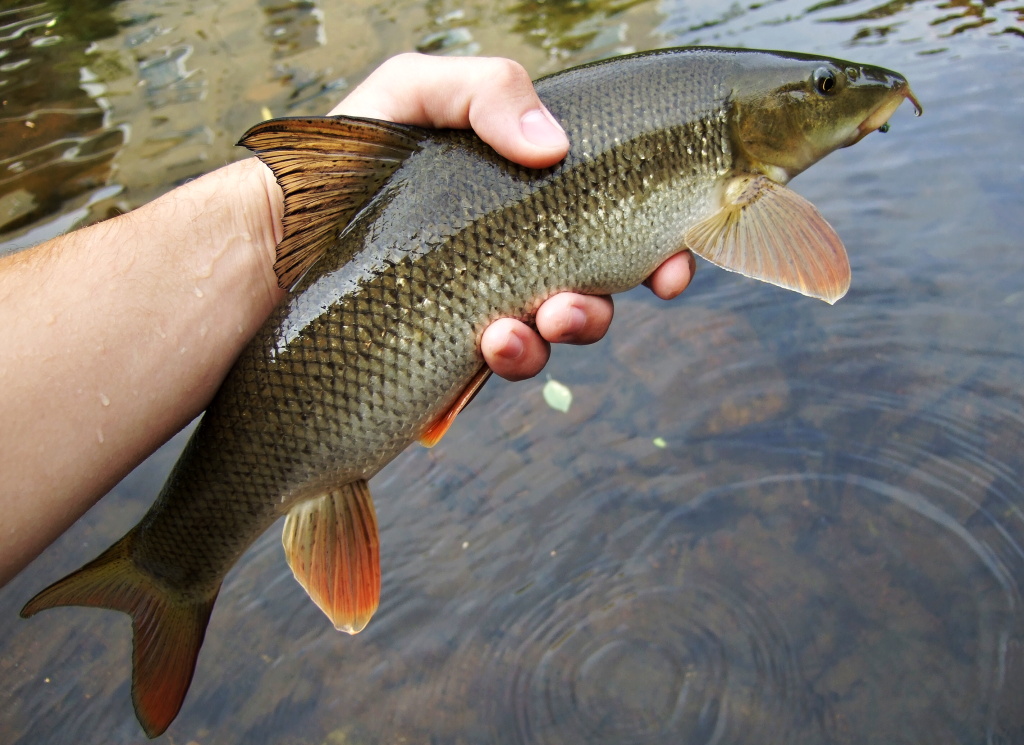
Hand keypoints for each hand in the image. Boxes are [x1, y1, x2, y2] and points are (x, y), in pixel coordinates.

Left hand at [328, 53, 695, 381]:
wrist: (276, 234)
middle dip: (602, 307)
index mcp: (524, 197)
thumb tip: (552, 146)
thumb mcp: (414, 93)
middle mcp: (515, 254)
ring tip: (521, 325)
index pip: (611, 221)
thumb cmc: (346, 160)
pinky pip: (506, 366)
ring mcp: (487, 305)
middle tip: (571, 304)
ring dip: (561, 335)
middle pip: (596, 290)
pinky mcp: (453, 351)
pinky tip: (489, 342)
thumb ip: (486, 89)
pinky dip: (513, 357)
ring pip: (557, 335)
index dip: (657, 250)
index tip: (672, 268)